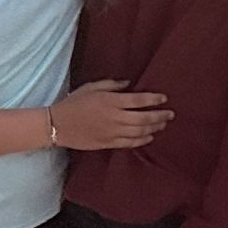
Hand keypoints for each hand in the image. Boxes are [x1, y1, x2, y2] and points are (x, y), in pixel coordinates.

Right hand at [49, 79, 171, 149]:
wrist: (58, 125)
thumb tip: (128, 84)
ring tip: (163, 124)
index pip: (139, 100)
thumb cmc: (74, 103)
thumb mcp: (91, 87)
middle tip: (170, 114)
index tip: (164, 98)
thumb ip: (112, 85)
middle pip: (144, 118)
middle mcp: (114, 117)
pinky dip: (142, 140)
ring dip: (154, 127)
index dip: (154, 99)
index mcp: (110, 101)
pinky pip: (130, 143)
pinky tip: (149, 136)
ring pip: (139, 131)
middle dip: (160, 116)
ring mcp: (112, 132)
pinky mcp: (108, 143)